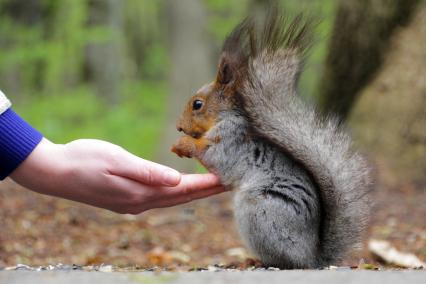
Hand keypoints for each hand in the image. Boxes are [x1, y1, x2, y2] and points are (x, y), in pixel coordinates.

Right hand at [10, 138, 224, 213]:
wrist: (53, 172)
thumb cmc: (83, 160)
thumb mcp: (116, 161)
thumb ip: (147, 173)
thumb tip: (177, 181)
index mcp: (140, 193)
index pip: (182, 190)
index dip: (206, 185)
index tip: (228, 179)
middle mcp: (140, 203)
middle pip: (181, 198)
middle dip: (206, 191)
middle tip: (230, 182)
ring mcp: (132, 204)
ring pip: (172, 199)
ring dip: (193, 192)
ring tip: (212, 184)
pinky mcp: (125, 200)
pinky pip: (159, 198)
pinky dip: (176, 192)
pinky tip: (180, 186)